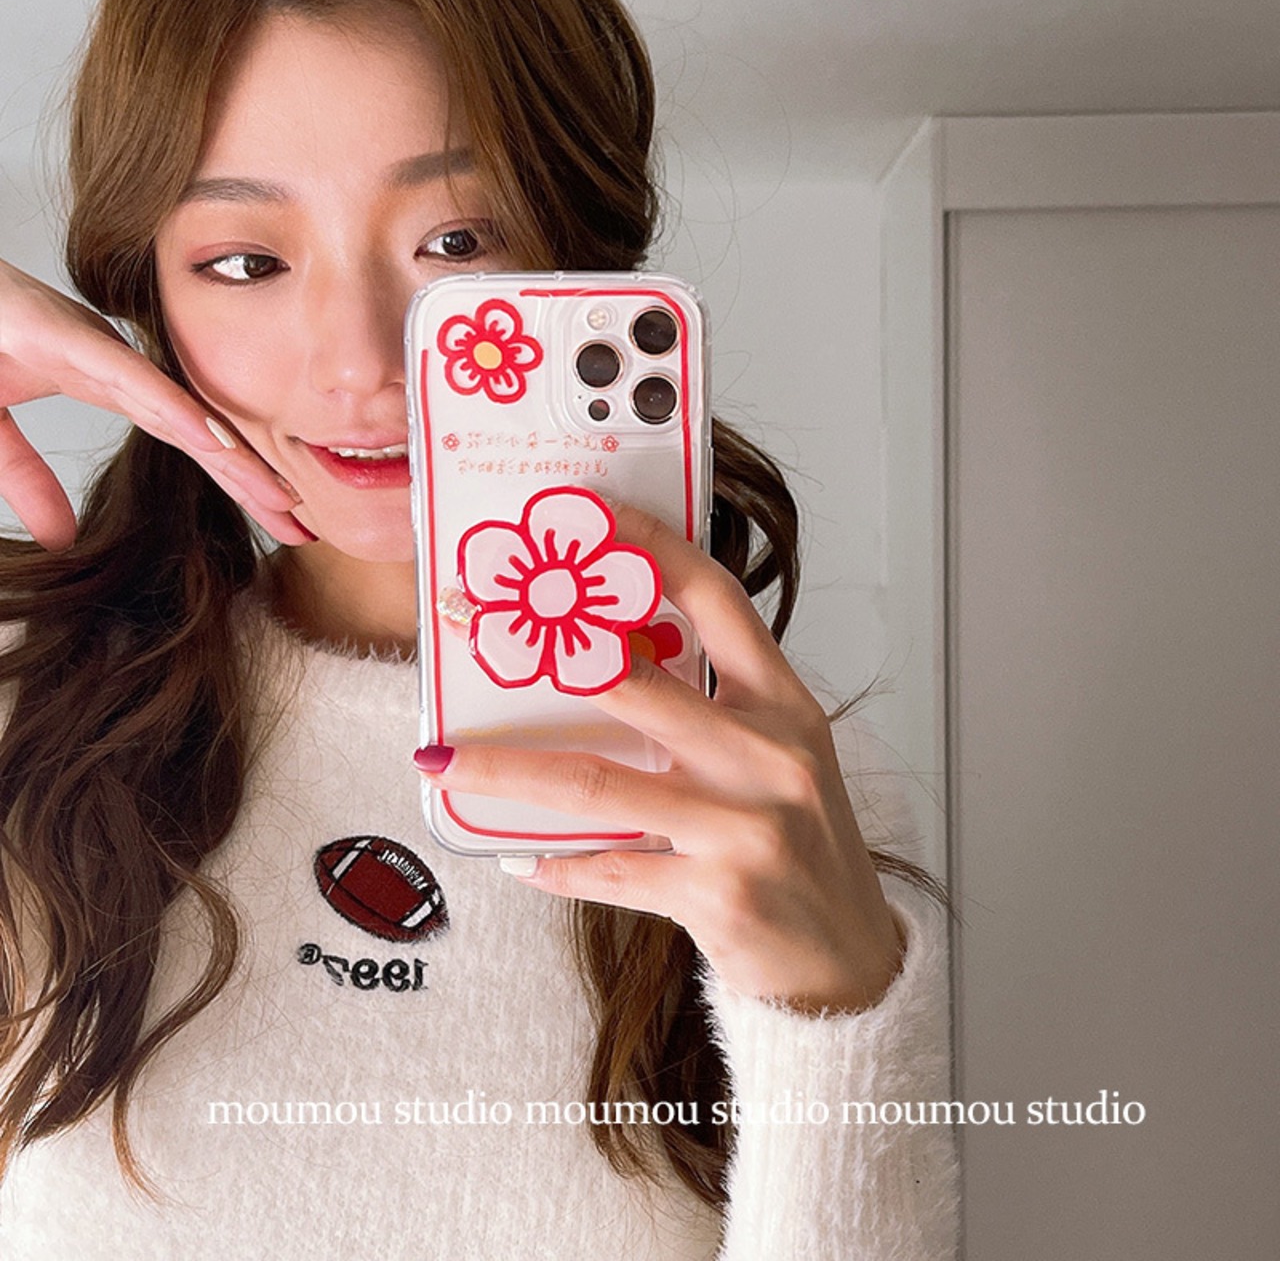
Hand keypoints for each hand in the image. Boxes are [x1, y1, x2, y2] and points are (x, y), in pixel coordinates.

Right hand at [0, 259, 307, 548]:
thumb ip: (26, 477)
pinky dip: (173, 409)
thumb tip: (62, 539)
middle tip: (306, 523)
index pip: (190, 438)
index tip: (283, 516)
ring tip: (282, 492)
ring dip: (232, 452)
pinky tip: (215, 439)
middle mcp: (115, 363)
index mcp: (106, 380)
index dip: (239, 478)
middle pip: (202, 430)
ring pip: (179, 407)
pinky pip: (129, 380)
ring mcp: (92, 348)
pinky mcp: (59, 337)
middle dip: (255, 478)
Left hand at [415, 502, 906, 1015]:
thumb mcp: (777, 762)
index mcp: (786, 707)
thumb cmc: (804, 850)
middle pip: (637, 681)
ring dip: (507, 772)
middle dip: (541, 649)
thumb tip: (605, 671)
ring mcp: (746, 826)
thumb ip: (710, 712)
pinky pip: (610, 869)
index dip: (653, 548)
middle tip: (469, 622)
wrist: (847, 962)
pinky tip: (521, 860)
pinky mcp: (717, 893)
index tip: (593, 515)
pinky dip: (556, 865)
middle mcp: (770, 756)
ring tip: (445, 762)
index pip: (718, 601)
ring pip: (597, 781)